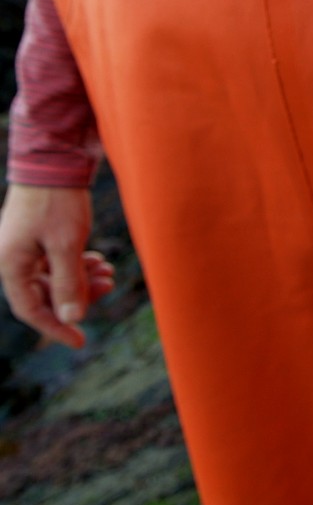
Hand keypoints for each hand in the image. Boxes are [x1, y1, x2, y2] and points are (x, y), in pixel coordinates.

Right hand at [0, 184, 114, 347]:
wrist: (54, 163)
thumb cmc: (58, 202)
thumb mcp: (67, 245)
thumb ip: (69, 283)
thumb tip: (71, 319)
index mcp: (11, 265)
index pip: (32, 310)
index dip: (57, 328)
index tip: (81, 342)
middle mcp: (11, 259)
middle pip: (45, 295)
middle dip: (78, 296)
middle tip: (109, 287)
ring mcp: (23, 249)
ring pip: (53, 279)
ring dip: (81, 280)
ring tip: (109, 273)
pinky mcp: (36, 239)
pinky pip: (55, 263)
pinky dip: (77, 266)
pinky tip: (99, 262)